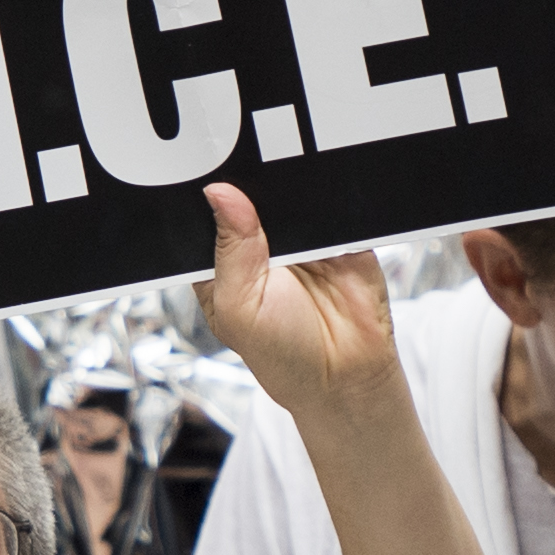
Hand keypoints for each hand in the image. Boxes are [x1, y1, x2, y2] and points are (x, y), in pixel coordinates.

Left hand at [196, 178, 404, 429]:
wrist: (348, 375)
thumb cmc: (285, 355)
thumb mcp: (239, 309)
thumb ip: (230, 251)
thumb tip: (220, 193)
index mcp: (222, 263)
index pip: (206, 216)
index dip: (207, 199)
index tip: (208, 179)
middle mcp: (259, 246)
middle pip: (247, 196)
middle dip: (249, 188)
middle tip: (253, 188)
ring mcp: (300, 237)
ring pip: (289, 193)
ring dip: (290, 190)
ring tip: (290, 211)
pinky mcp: (338, 232)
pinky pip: (332, 200)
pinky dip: (327, 195)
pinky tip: (322, 205)